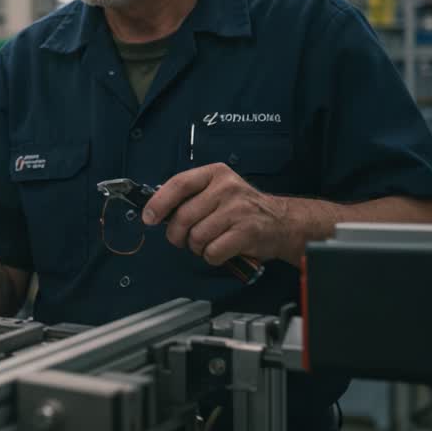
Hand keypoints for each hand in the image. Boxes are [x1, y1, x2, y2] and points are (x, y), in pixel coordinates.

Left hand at [142, 163, 292, 265]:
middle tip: (184, 239)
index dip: (159, 203)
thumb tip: (156, 209)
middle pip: (183, 217)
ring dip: (197, 247)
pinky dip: (212, 256)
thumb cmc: (243, 208)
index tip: (149, 217)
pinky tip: (221, 250)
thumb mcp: (218, 189)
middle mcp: (226, 188)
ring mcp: (237, 210)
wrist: (283, 222)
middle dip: (177, 235)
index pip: (179, 184)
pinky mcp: (246, 232)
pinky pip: (212, 251)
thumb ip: (191, 195)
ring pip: (196, 237)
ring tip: (210, 242)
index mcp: (215, 174)